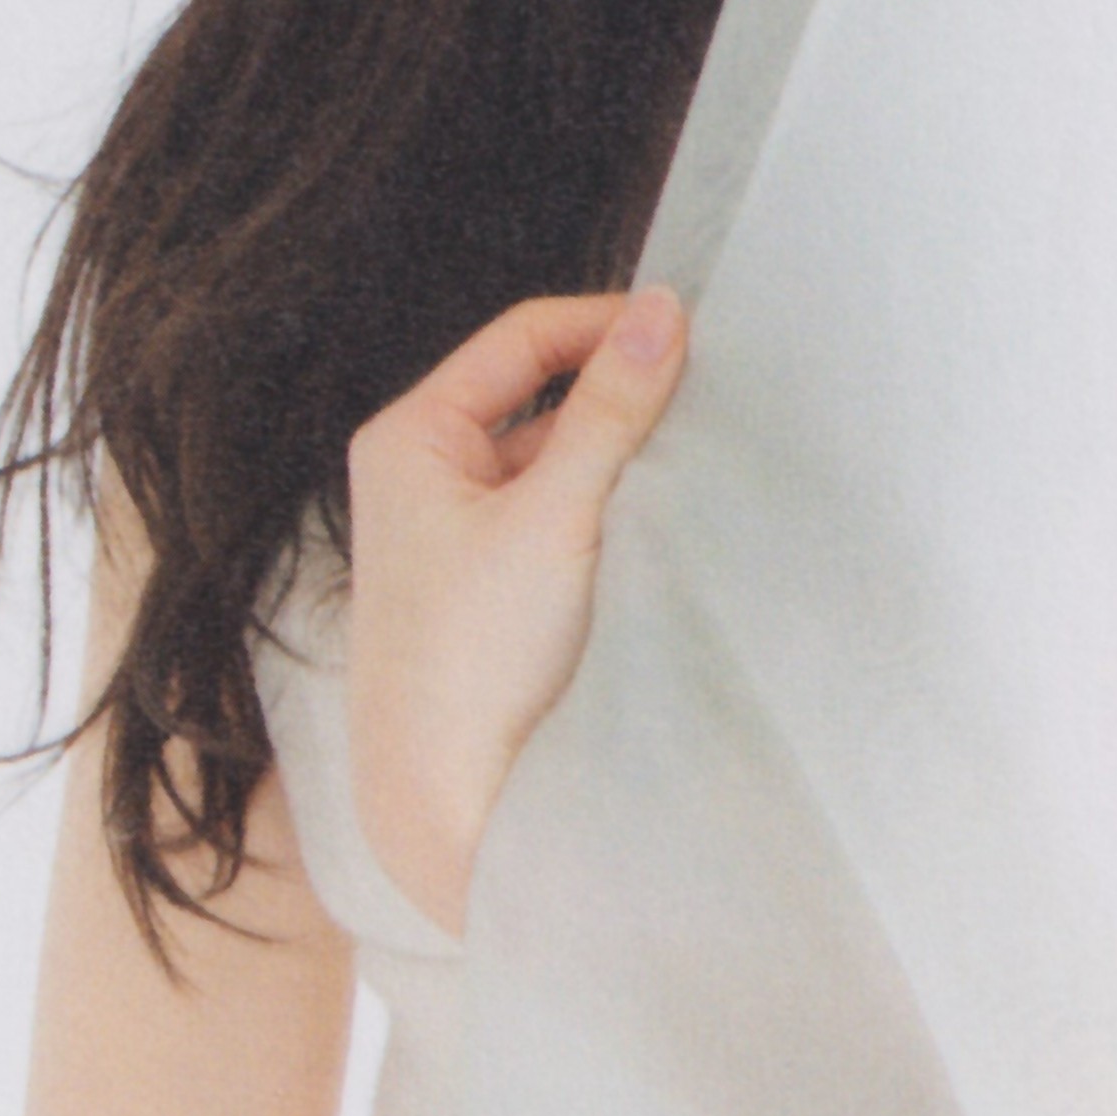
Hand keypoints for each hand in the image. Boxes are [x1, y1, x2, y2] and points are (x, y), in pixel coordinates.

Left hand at [344, 286, 691, 932]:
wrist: (447, 803)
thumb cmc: (479, 657)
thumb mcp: (555, 515)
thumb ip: (611, 411)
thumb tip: (664, 313)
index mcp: (411, 439)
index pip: (524, 339)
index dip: (608, 327)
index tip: (691, 336)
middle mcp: (423, 480)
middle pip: (542, 402)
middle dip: (621, 403)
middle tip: (705, 407)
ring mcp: (454, 541)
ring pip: (556, 469)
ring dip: (620, 467)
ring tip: (689, 477)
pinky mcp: (488, 598)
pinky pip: (558, 529)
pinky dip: (608, 522)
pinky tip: (658, 541)